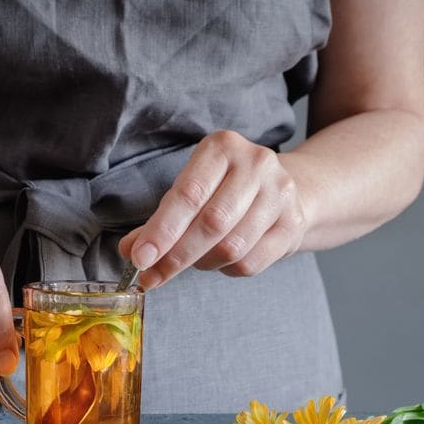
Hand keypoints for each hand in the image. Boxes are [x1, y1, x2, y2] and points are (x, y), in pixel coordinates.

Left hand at [120, 130, 307, 287]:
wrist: (285, 189)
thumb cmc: (224, 190)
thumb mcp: (190, 191)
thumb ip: (159, 220)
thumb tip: (129, 251)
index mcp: (222, 147)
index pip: (188, 195)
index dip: (161, 231)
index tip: (140, 258)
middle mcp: (255, 163)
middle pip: (212, 223)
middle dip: (176, 256)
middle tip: (152, 276)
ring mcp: (280, 193)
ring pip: (232, 247)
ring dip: (202, 264)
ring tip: (192, 261)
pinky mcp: (293, 223)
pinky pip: (251, 262)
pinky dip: (226, 270)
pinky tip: (220, 261)